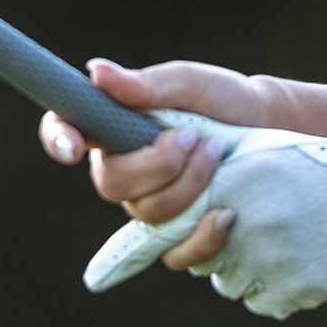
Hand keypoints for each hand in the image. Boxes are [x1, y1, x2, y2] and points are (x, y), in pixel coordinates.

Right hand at [39, 58, 278, 274]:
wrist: (269, 129)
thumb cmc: (222, 99)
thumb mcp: (188, 83)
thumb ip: (145, 84)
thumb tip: (96, 72)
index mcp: (114, 127)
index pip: (65, 132)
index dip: (58, 140)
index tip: (73, 149)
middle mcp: (125, 171)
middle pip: (110, 185)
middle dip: (157, 164)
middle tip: (192, 139)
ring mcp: (152, 207)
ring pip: (147, 215)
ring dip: (188, 185)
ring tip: (216, 154)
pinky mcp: (181, 237)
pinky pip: (176, 254)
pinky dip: (203, 235)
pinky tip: (226, 212)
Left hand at [87, 128, 326, 318]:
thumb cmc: (323, 167)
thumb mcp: (263, 156)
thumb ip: (212, 176)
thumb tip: (174, 205)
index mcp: (228, 182)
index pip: (164, 221)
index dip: (148, 241)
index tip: (105, 272)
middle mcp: (238, 223)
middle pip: (196, 256)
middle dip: (214, 244)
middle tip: (243, 226)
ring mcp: (264, 261)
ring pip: (229, 279)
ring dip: (248, 264)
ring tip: (289, 235)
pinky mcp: (289, 291)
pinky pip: (263, 298)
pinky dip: (278, 284)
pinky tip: (307, 257)